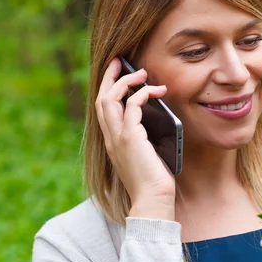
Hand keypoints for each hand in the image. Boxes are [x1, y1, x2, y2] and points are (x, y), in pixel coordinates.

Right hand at [95, 58, 175, 217]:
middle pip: (102, 98)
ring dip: (126, 81)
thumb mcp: (149, 152)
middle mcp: (111, 137)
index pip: (104, 108)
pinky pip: (131, 106)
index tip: (118, 73)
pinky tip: (156, 92)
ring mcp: (118, 137)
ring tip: (143, 73)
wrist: (153, 200)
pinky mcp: (130, 138)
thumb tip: (160, 114)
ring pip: (110, 99)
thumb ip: (146, 134)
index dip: (108, 87)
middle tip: (123, 61)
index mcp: (113, 140)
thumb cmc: (155, 179)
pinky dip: (143, 94)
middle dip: (111, 76)